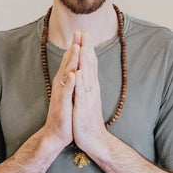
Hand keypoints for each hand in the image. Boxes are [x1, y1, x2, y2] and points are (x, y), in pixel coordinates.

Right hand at [43, 32, 80, 148]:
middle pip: (67, 63)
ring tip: (76, 47)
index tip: (81, 33)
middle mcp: (61, 86)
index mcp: (65, 83)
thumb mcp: (69, 95)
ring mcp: (61, 95)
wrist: (56, 135)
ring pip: (66, 75)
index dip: (75, 47)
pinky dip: (70, 83)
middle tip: (78, 32)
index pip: (70, 62)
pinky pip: (66, 93)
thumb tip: (74, 69)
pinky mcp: (63, 106)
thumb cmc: (65, 115)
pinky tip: (74, 75)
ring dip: (71, 61)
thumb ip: (70, 82)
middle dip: (73, 48)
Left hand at [73, 32, 107, 155]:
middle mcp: (91, 89)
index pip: (89, 64)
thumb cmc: (87, 120)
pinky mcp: (83, 108)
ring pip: (86, 76)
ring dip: (85, 61)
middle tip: (84, 32)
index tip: (84, 35)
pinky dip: (80, 82)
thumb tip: (84, 73)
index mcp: (90, 87)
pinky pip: (81, 93)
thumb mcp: (86, 99)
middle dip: (86, 49)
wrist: (93, 140)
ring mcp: (88, 98)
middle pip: (89, 66)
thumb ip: (86, 86)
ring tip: (83, 46)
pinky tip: (78, 73)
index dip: (86, 49)